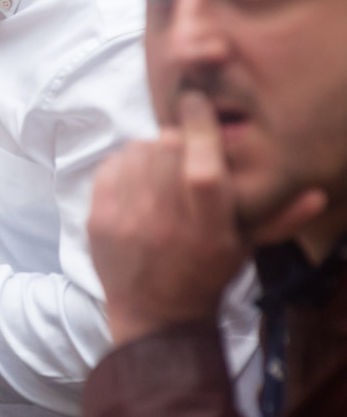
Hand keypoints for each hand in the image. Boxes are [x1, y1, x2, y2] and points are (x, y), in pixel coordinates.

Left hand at [89, 91, 324, 344]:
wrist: (156, 314)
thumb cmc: (207, 273)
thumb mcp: (245, 247)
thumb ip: (280, 218)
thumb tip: (317, 193)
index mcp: (208, 229)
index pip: (202, 169)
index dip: (200, 128)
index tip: (196, 102)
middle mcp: (165, 224)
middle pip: (166, 151)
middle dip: (177, 139)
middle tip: (182, 148)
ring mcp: (127, 222)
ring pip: (137, 153)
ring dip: (150, 151)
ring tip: (161, 168)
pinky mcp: (99, 220)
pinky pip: (111, 167)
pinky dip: (125, 163)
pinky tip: (137, 178)